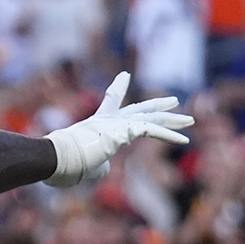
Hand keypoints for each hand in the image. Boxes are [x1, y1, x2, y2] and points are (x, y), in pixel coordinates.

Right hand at [47, 73, 193, 189]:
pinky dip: (170, 135)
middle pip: (139, 109)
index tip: (125, 76)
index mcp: (97, 125)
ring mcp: (117, 124)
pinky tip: (185, 139)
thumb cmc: (63, 164)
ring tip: (190, 119)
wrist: (55, 157)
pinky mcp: (124, 131)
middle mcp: (108, 119)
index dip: (118, 87)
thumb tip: (105, 167)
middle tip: (173, 101)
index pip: (110, 102)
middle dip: (157, 105)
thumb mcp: (82, 166)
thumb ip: (97, 164)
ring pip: (152, 118)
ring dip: (172, 120)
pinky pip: (154, 131)